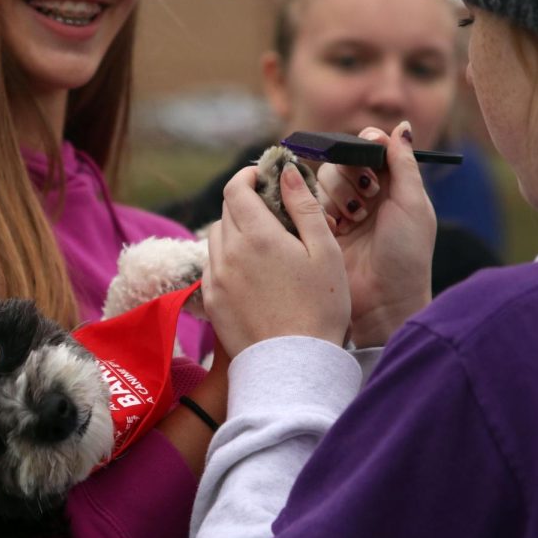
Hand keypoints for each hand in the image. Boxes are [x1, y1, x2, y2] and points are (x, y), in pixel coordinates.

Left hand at [203, 163, 350, 357]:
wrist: (294, 365)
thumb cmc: (320, 308)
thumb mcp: (325, 251)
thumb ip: (305, 206)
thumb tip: (288, 171)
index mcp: (257, 235)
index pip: (236, 188)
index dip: (249, 176)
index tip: (264, 177)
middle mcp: (228, 253)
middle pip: (226, 211)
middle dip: (246, 202)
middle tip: (273, 212)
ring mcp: (215, 278)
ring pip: (217, 238)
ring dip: (236, 231)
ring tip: (265, 245)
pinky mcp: (211, 301)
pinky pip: (213, 266)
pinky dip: (228, 259)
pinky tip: (253, 273)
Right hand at [314, 123, 435, 346]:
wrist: (383, 301)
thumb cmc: (406, 255)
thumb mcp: (412, 205)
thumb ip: (404, 164)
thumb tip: (401, 126)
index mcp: (392, 186)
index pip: (371, 149)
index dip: (365, 146)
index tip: (369, 155)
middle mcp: (365, 196)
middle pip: (343, 160)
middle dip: (352, 175)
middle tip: (367, 197)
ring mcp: (342, 213)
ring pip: (324, 180)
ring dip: (339, 195)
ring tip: (353, 220)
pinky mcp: (321, 230)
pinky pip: (309, 204)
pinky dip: (322, 212)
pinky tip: (337, 230)